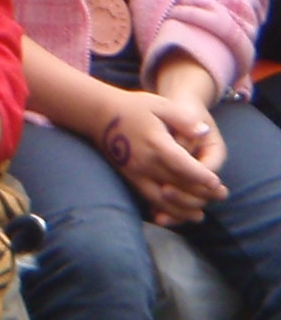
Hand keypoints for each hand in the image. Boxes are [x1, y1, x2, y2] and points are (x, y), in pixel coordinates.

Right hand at [100, 91, 227, 224]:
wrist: (97, 114)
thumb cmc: (132, 107)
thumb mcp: (160, 105)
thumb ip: (184, 119)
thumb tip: (204, 132)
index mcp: (155, 143)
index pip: (182, 165)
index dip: (201, 177)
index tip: (216, 183)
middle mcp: (145, 162)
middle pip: (177, 185)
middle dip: (201, 194)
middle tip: (221, 195)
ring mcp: (135, 172)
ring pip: (163, 200)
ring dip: (184, 209)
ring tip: (201, 214)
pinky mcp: (129, 178)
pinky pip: (149, 200)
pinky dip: (166, 211)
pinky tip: (179, 215)